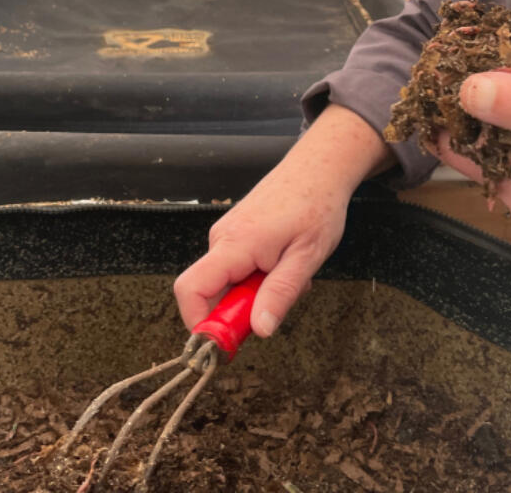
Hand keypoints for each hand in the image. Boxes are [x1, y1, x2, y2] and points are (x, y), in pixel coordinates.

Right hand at [174, 105, 389, 337]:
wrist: (319, 168)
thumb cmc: (317, 206)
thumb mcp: (307, 257)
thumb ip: (280, 293)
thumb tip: (258, 331)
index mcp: (236, 244)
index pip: (191, 289)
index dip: (200, 323)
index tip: (227, 342)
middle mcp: (222, 238)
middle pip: (210, 292)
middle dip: (242, 309)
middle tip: (281, 301)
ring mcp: (226, 234)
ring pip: (227, 282)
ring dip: (256, 291)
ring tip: (290, 272)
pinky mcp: (235, 234)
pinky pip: (236, 268)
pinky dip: (258, 276)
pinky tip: (284, 261)